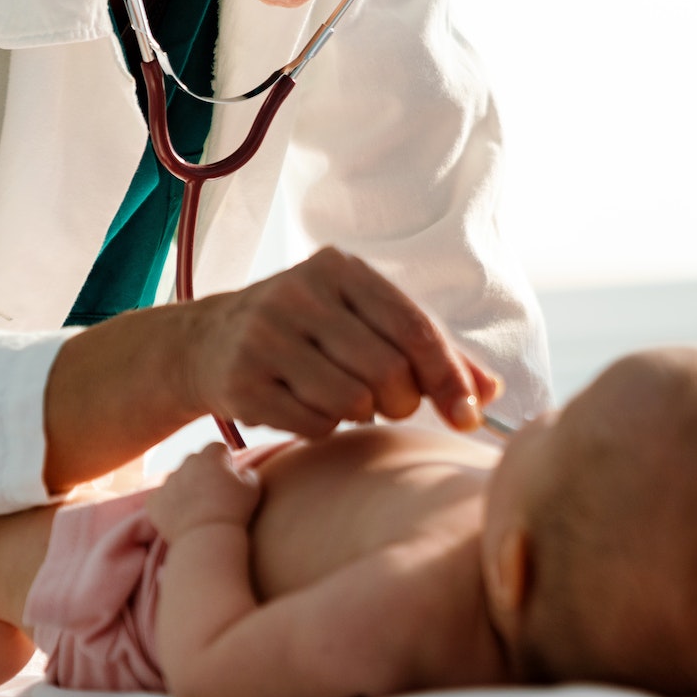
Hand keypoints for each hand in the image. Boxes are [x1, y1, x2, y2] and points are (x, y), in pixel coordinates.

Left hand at [149, 444, 261, 539]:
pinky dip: (169, 503)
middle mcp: (186, 464)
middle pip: (195, 460)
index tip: (229, 475)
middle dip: (204, 470)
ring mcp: (167, 482)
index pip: (217, 448)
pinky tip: (181, 516)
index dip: (225, 460)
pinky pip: (161, 497)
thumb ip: (248, 473)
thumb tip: (243, 471)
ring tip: (197, 508)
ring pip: (178, 479)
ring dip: (186, 487)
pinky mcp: (154, 501)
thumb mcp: (252, 488)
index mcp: (210, 457)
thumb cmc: (233, 511)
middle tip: (213, 492)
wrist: (206, 538)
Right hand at [184, 246, 502, 438]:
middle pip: (388, 369)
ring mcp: (264, 336)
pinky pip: (313, 424)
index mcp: (340, 269)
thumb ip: (429, 350)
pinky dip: (326, 427)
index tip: (469, 414)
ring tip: (349, 400)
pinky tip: (310, 408)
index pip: (414, 327)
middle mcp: (299, 294)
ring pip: (352, 400)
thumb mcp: (362, 319)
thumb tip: (490, 393)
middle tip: (394, 403)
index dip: (448, 376)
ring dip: (363, 414)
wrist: (206, 342)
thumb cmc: (308, 331)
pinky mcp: (241, 381)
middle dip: (404, 400)